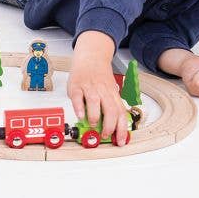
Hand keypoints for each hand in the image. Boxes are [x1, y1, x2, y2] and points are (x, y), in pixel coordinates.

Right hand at [68, 31, 129, 145]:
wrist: (91, 56)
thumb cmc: (99, 76)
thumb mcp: (109, 90)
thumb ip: (109, 107)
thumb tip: (112, 127)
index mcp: (113, 94)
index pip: (120, 114)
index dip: (121, 129)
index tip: (120, 141)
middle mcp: (103, 91)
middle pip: (110, 109)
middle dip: (109, 125)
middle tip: (105, 135)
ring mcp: (90, 87)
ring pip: (95, 102)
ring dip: (95, 116)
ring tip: (93, 125)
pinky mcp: (77, 85)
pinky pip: (78, 97)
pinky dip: (79, 107)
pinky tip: (80, 115)